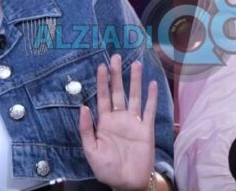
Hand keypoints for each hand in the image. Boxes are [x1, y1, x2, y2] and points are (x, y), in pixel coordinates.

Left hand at [79, 54, 157, 190]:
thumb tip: (82, 107)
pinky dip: (151, 97)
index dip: (102, 82)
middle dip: (117, 75)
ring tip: (136, 64)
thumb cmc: (107, 169)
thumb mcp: (91, 151)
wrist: (127, 183)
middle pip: (118, 92)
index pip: (102, 97)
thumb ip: (87, 129)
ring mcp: (133, 122)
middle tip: (116, 57)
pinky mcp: (146, 129)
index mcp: (105, 122)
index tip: (101, 66)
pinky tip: (153, 84)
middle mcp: (119, 118)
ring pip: (134, 96)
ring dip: (135, 81)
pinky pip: (149, 110)